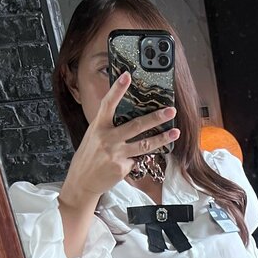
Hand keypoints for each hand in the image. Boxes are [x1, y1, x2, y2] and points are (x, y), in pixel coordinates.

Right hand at [61, 72, 180, 204]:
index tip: (127, 76)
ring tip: (175, 132)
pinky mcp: (122, 167)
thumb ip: (109, 127)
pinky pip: (137, 159)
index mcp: (98, 126)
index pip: (108, 104)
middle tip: (171, 111)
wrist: (82, 181)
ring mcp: (116, 154)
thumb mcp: (94, 135)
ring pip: (144, 144)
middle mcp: (108, 139)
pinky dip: (138, 158)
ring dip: (162, 138)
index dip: (117, 89)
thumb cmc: (89, 156)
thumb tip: (128, 118)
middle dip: (156, 118)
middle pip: (136, 126)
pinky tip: (134, 159)